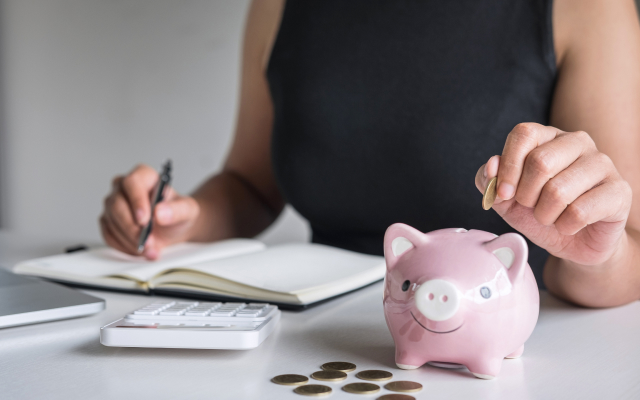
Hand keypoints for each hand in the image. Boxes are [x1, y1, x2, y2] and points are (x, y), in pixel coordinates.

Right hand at [100, 164, 199, 259]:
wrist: (173, 228)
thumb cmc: (177, 213)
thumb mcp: (188, 210)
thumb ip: (178, 210)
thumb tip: (160, 213)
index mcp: (143, 176)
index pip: (133, 183)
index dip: (137, 201)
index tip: (144, 220)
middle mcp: (124, 187)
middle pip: (117, 204)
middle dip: (133, 228)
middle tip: (148, 242)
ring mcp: (113, 204)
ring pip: (112, 222)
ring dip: (130, 240)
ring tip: (150, 249)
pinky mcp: (108, 221)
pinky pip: (109, 235)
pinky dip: (124, 246)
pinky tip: (139, 249)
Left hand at [475, 123, 631, 265]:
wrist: (575, 242)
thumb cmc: (540, 212)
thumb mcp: (505, 199)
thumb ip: (489, 180)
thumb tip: (492, 166)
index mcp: (548, 137)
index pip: (524, 134)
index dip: (508, 166)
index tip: (504, 194)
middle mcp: (577, 142)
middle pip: (540, 161)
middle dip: (526, 195)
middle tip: (532, 207)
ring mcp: (602, 164)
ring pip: (558, 190)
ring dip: (545, 214)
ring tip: (550, 217)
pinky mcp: (619, 190)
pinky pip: (579, 212)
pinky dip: (565, 226)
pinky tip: (570, 225)